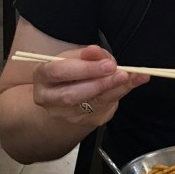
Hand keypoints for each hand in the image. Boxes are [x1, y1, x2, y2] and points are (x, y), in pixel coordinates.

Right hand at [31, 44, 148, 125]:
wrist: (69, 90)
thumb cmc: (72, 70)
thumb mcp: (77, 56)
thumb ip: (88, 54)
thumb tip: (95, 51)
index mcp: (42, 75)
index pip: (59, 72)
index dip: (85, 69)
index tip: (109, 64)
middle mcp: (48, 98)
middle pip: (71, 95)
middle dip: (100, 84)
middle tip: (122, 74)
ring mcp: (63, 114)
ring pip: (90, 106)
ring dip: (114, 91)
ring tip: (131, 78)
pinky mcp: (81, 122)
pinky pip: (102, 110)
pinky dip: (118, 95)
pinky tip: (131, 84)